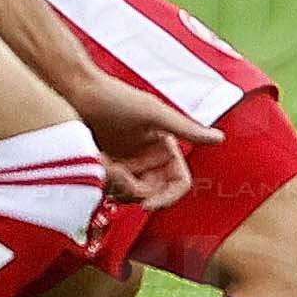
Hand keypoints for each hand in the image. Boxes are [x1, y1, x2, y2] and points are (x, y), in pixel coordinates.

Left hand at [65, 67, 216, 206]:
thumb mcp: (153, 114)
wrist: (76, 92)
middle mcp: (149, 159)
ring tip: (103, 162)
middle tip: (115, 175)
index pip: (179, 183)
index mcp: (165, 147)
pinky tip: (95, 161)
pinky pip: (111, 189)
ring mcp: (127, 165)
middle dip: (135, 191)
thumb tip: (220, 138)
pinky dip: (104, 182)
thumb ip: (186, 129)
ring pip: (130, 196)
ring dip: (117, 186)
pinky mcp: (107, 168)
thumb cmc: (115, 97)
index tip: (147, 204)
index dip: (168, 198)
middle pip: (153, 195)